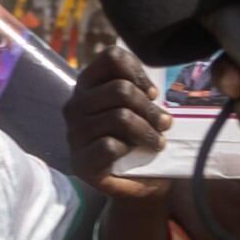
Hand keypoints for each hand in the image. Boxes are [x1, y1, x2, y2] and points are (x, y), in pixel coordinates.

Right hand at [66, 51, 174, 202]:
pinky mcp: (80, 161)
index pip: (111, 57)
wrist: (141, 182)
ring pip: (119, 117)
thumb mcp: (143, 108)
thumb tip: (152, 93)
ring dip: (146, 130)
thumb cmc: (141, 139)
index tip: (152, 93)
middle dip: (149, 108)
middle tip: (164, 124)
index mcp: (89, 85)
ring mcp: (75, 134)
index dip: (138, 72)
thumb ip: (141, 90)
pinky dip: (129, 148)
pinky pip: (110, 145)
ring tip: (158, 141)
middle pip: (120, 89)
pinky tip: (135, 154)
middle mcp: (76, 105)